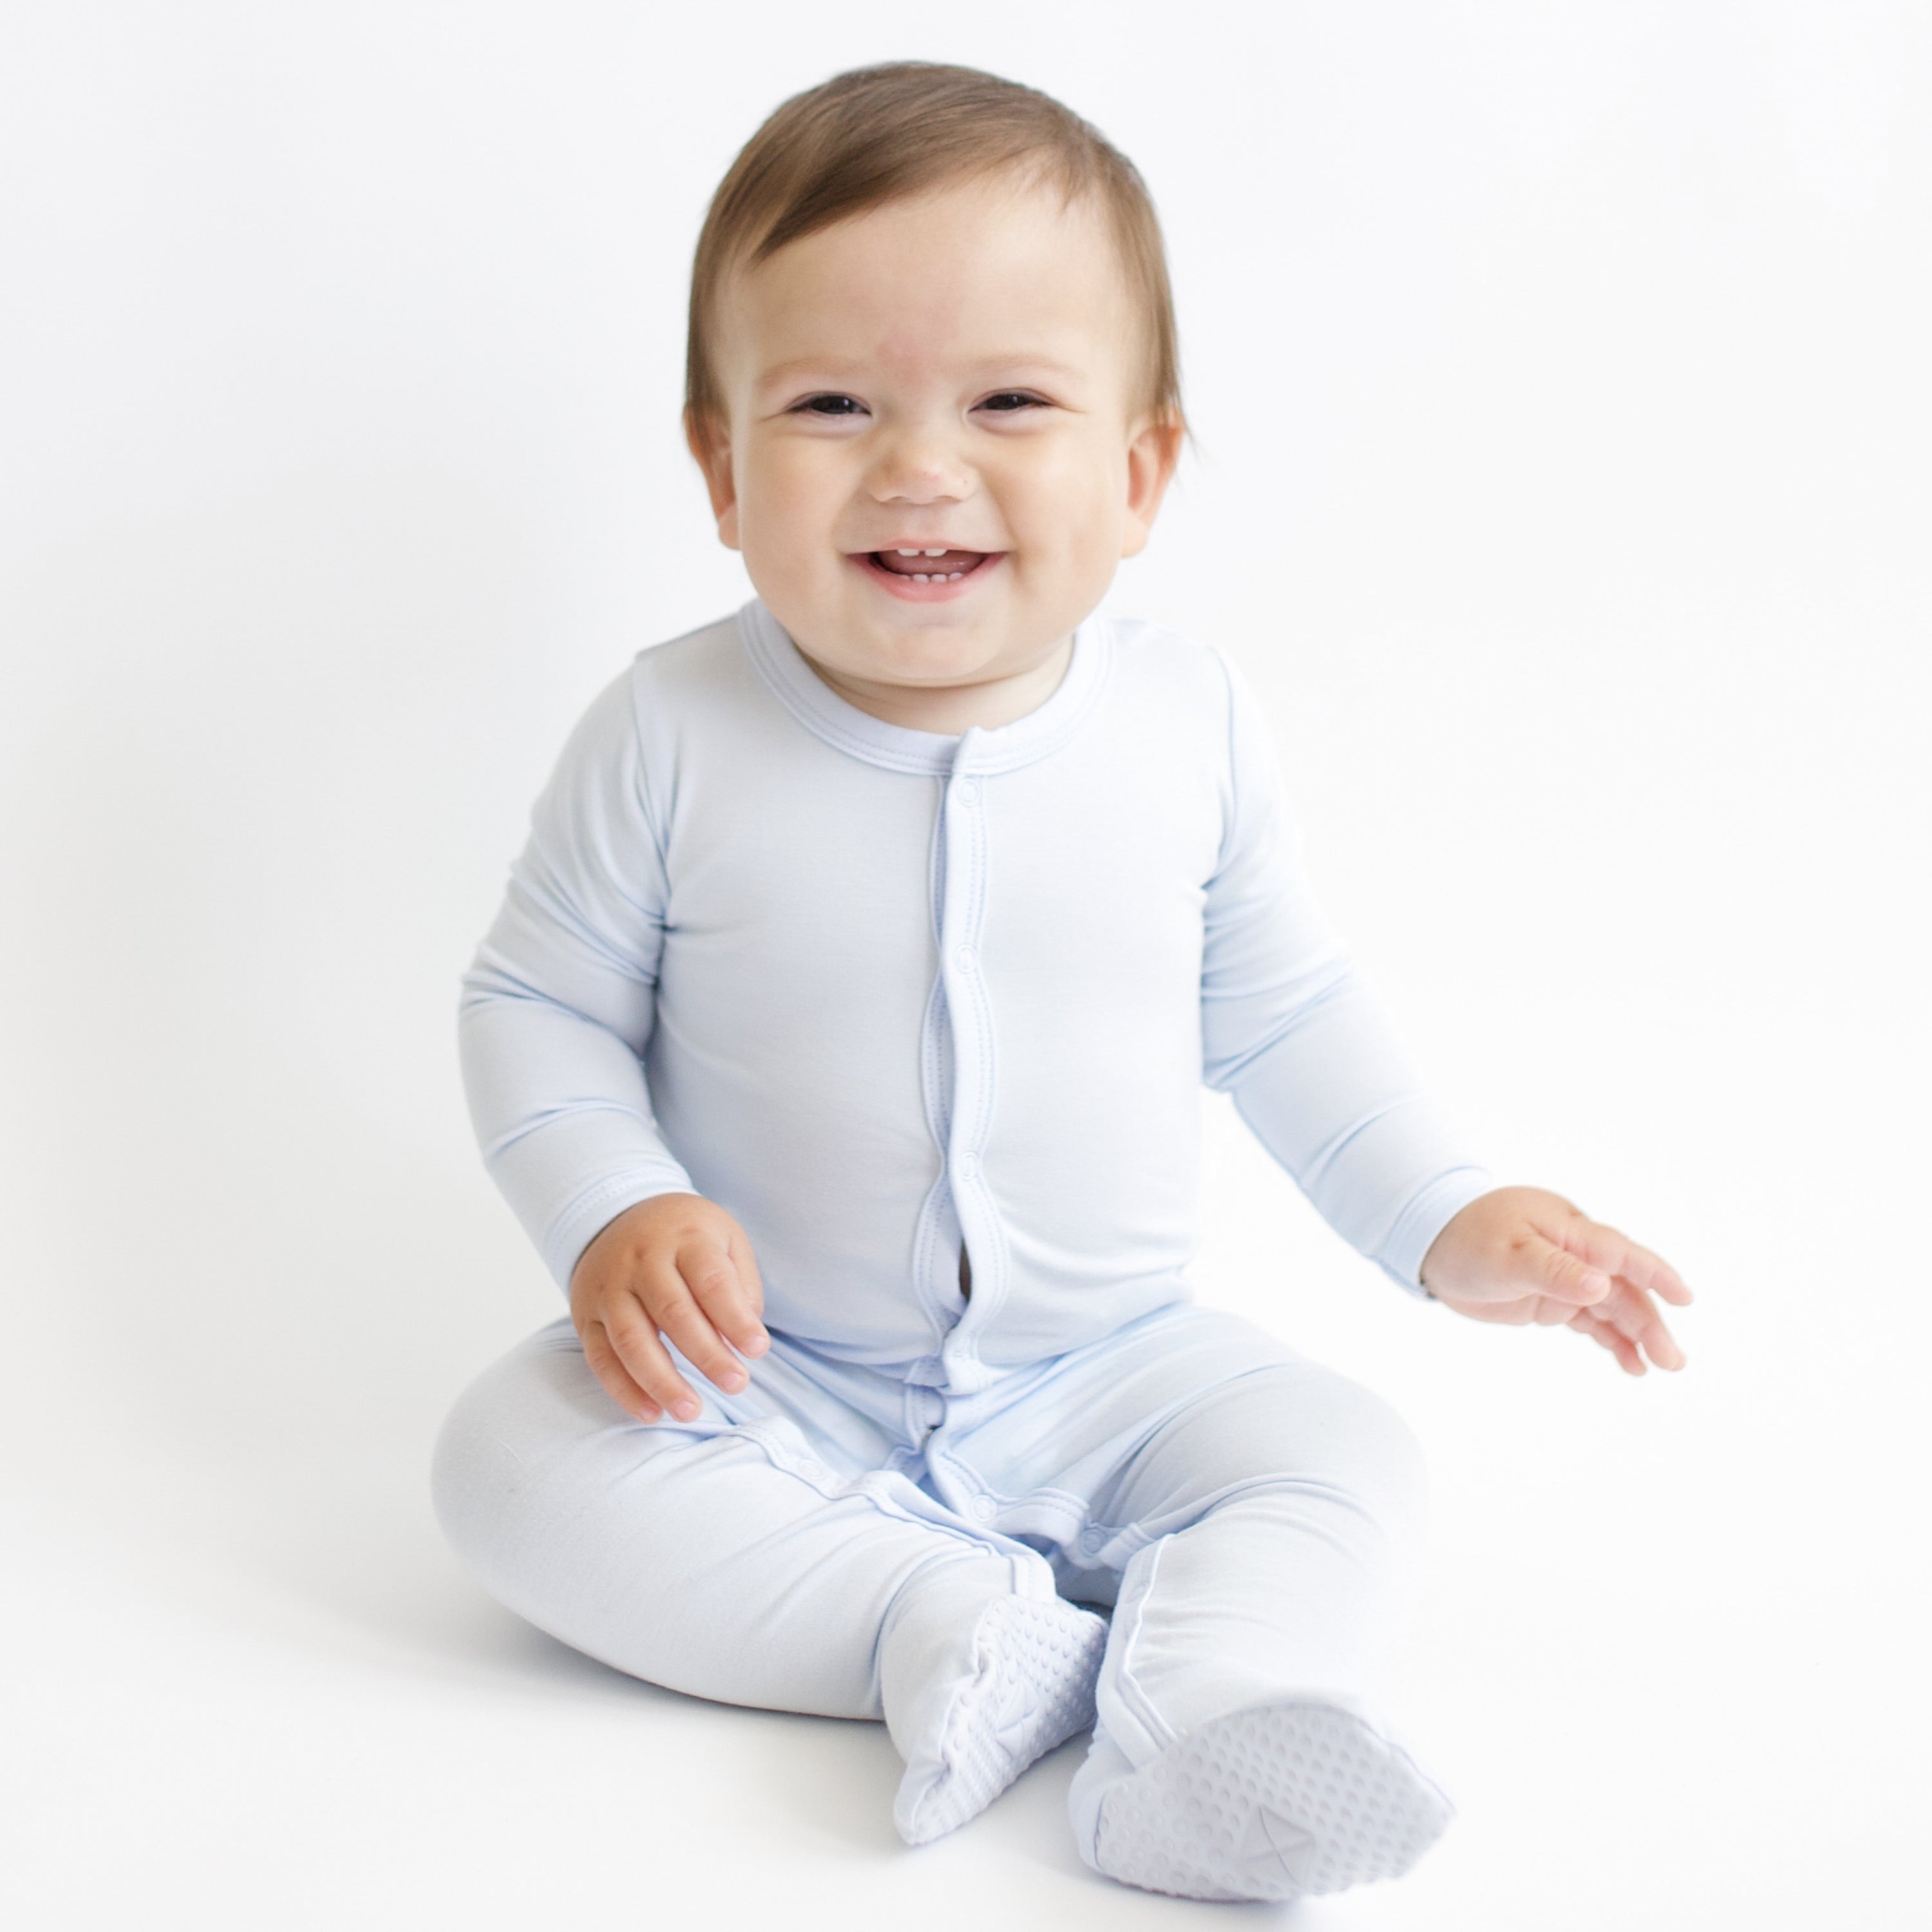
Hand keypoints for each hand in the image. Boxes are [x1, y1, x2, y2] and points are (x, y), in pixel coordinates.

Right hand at [569, 1193, 769, 1421]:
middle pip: (672, 1312)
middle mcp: (641, 1260)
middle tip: (736, 1384)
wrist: (617, 1213)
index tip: (757, 1350)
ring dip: (662, 1381)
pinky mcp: (586, 1316)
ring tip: (691, 1411)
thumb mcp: (724, 1238)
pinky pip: (601, 1358)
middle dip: (706, 1354)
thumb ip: (740, 1284)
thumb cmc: (686, 1237)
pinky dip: (625, 1390)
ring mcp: (609, 1288)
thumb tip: (745, 1338)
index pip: (710, 1280)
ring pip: (631, 1340)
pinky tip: (652, 1412)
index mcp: (684, 1238)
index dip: (734, 1318)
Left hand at [1419, 1186, 1691, 1374]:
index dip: (1654, 1274)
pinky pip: (1592, 1320)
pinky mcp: (1553, 1299)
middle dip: (1650, 1321)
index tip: (1684, 1297)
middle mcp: (1576, 1253)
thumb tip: (1601, 1284)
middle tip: (1672, 1360)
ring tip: (1662, 1366)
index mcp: (1569, 1231)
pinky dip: (1612, 1340)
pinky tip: (1631, 1363)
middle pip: (1623, 1288)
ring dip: (1638, 1334)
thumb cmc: (1467, 1237)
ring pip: (1613, 1307)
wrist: (1432, 1243)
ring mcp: (1567, 1277)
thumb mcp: (1509, 1255)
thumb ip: (1555, 1270)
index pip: (1620, 1253)